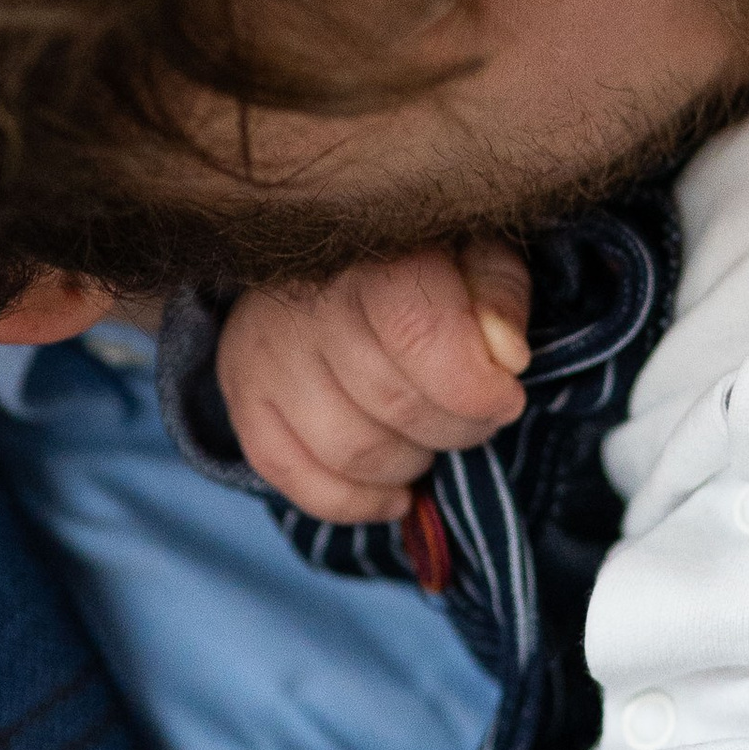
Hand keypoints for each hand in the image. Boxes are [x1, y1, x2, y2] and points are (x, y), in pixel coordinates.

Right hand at [216, 239, 531, 524]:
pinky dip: (353, 501)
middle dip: (457, 428)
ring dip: (411, 463)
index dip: (474, 386)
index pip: (420, 335)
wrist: (324, 248)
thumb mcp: (476, 251)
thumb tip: (507, 357)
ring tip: (432, 437)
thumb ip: (498, 294)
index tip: (505, 396)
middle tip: (477, 417)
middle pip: (394, 406)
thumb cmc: (420, 256)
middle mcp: (304, 305)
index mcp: (371, 258)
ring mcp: (264, 353)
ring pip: (350, 451)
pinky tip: (394, 491)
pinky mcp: (242, 395)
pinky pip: (291, 476)